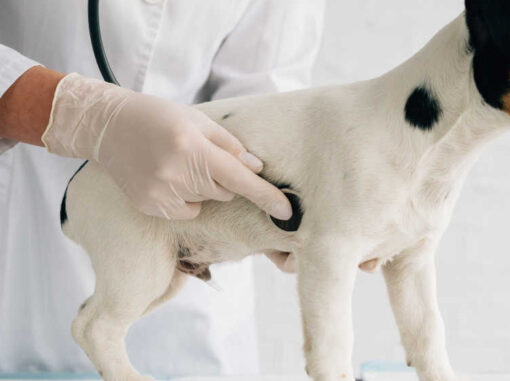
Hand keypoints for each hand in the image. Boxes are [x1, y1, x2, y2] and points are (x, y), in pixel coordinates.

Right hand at [42, 74, 291, 219]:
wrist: (108, 127)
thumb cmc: (158, 117)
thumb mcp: (198, 121)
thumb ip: (230, 146)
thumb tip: (257, 169)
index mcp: (192, 148)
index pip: (239, 178)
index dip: (265, 195)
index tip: (287, 211)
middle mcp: (177, 174)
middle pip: (225, 191)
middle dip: (222, 177)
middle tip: (197, 155)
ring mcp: (161, 194)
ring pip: (207, 201)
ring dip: (203, 187)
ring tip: (177, 163)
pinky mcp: (150, 207)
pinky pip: (188, 211)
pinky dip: (186, 199)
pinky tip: (166, 178)